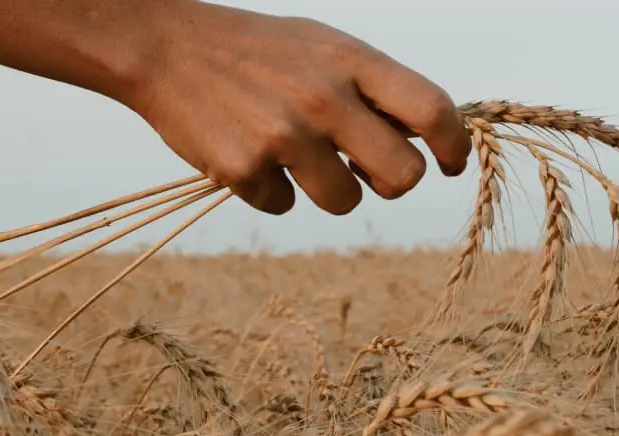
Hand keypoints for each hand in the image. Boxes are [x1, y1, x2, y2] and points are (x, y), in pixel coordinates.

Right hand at [119, 1, 471, 215]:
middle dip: (391, 182)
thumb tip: (421, 141)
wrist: (165, 47)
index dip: (453, 145)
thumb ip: (372, 88)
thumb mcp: (322, 46)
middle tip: (367, 171)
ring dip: (329, 190)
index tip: (451, 163)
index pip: (432, 110)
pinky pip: (284, 206)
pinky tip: (249, 153)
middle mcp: (324, 98)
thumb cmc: (255, 50)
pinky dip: (271, 190)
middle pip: (403, 176)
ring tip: (296, 155)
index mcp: (351, 60)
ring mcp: (284, 137)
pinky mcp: (244, 170)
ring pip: (345, 201)